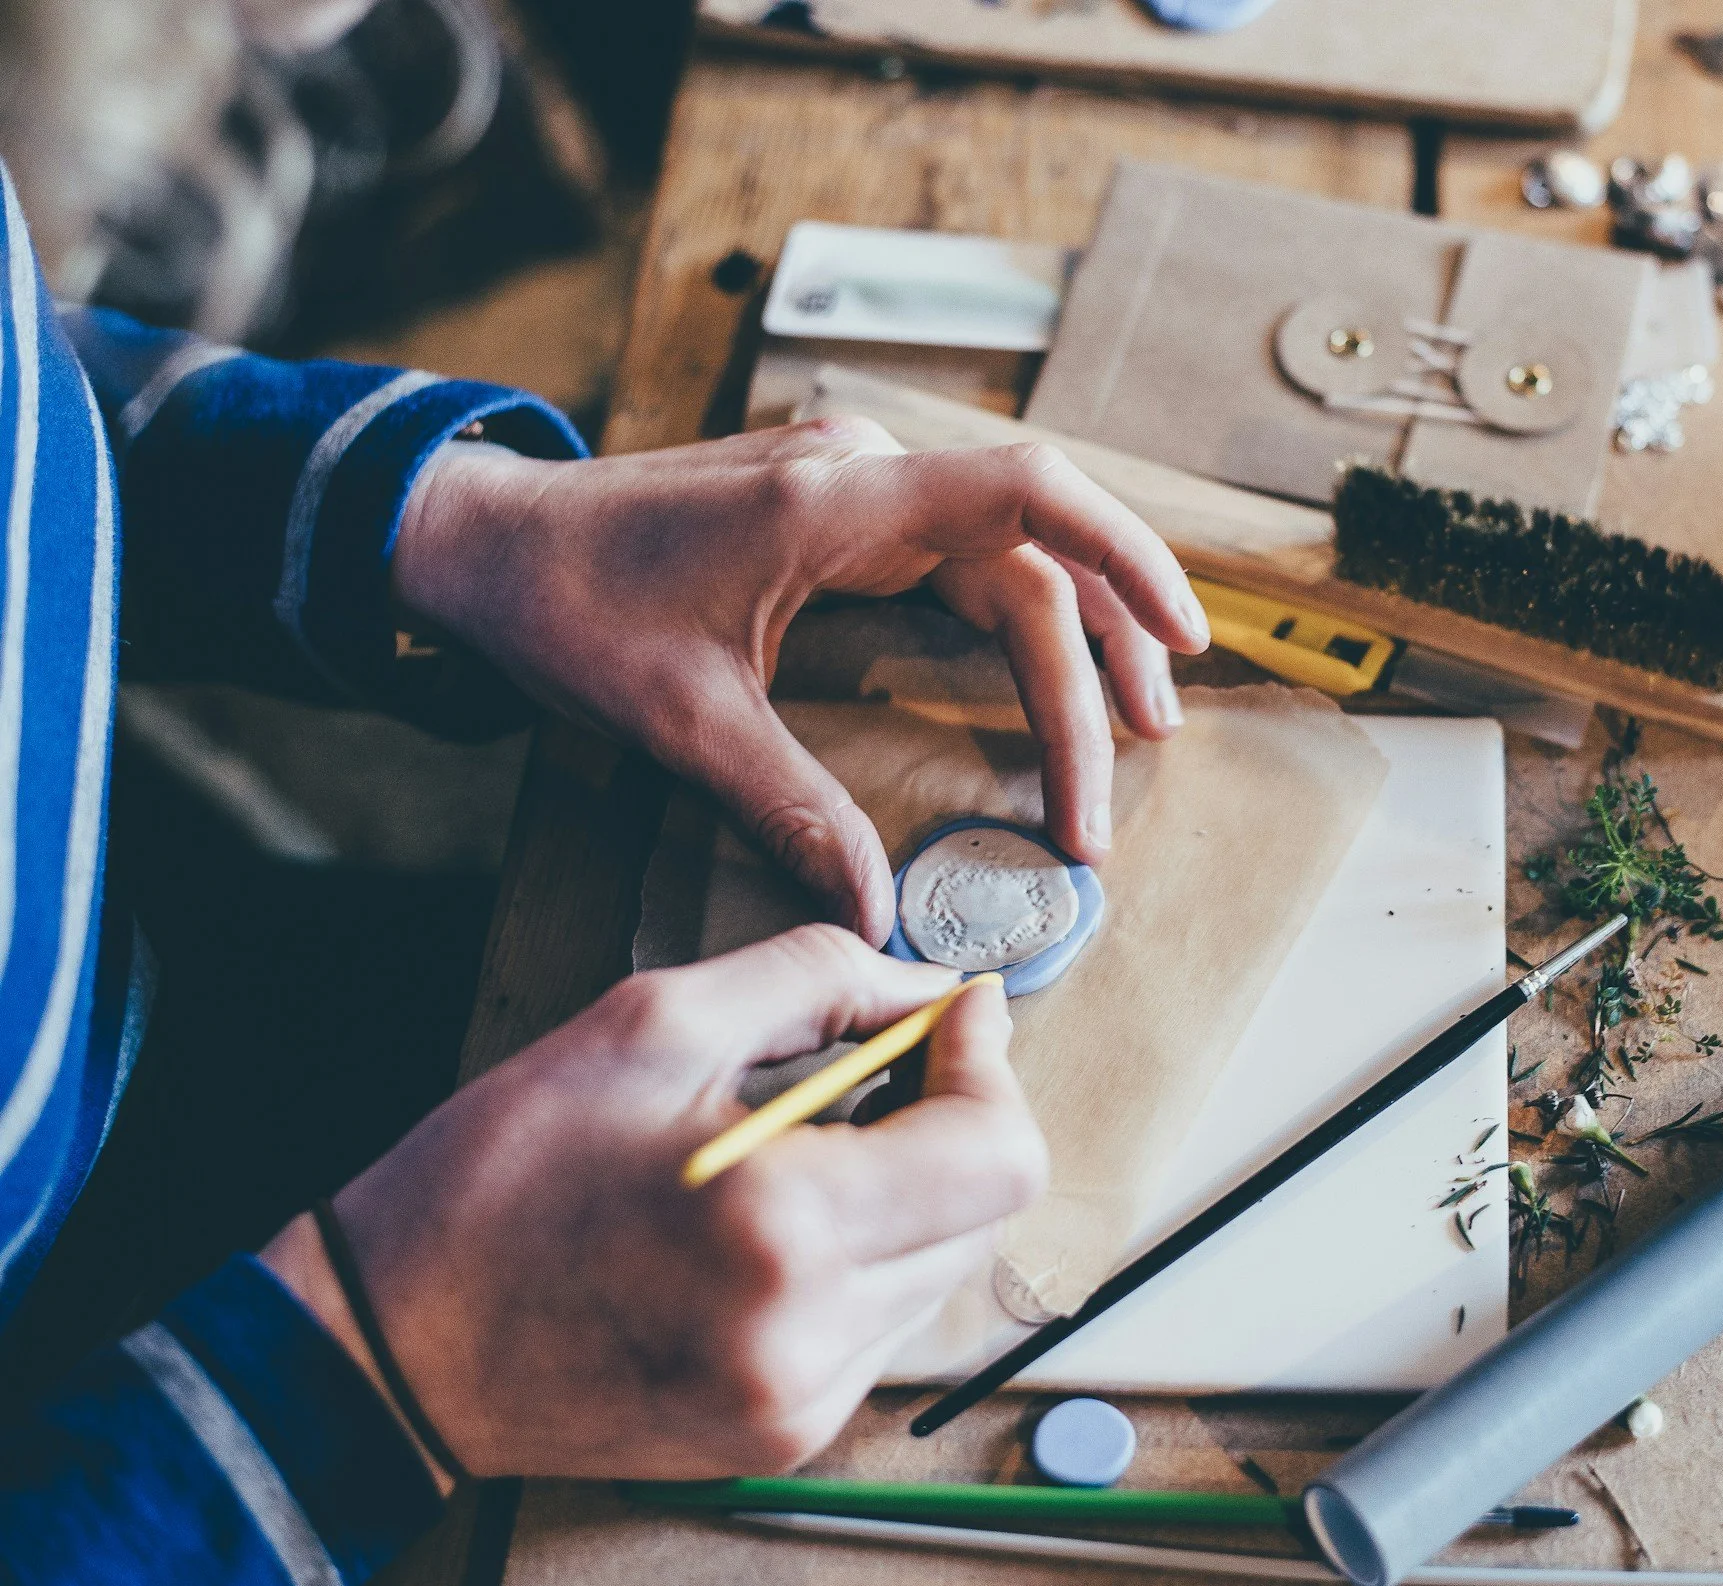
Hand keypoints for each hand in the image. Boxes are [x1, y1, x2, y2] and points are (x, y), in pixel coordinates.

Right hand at [260, 926, 1045, 1479]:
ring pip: (941, 1269)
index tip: (954, 1016)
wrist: (391, 1344)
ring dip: (908, 1193)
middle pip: (985, 1213)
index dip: (987, 1068)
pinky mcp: (783, 1436)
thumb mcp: (651, 1022)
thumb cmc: (502, 1174)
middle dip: (950, 1123)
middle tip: (876, 1067)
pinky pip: (882, 1325)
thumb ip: (819, 981)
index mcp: (783, 1228)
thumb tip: (935, 991)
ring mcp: (800, 1402)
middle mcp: (809, 1336)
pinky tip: (773, 1226)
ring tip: (804, 1149)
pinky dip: (860, 1259)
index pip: (998, 1155)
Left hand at [392, 421, 1210, 941]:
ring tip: (1132, 729)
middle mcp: (865, 479)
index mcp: (835, 504)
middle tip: (1127, 773)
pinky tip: (1054, 672)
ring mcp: (859, 488)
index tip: (1181, 637)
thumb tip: (875, 910)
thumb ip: (790, 809)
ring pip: (1013, 555)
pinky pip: (970, 556)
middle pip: (1034, 556)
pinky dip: (1026, 616)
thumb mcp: (678, 721)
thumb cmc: (567, 605)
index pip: (1025, 493)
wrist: (482, 539)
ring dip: (1079, 638)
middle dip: (1097, 662)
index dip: (1123, 554)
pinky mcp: (847, 513)